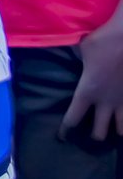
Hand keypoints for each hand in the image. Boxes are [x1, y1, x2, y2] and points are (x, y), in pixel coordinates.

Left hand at [66, 23, 122, 140]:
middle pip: (99, 133)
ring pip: (122, 130)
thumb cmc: (102, 42)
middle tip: (91, 134)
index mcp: (87, 92)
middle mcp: (106, 102)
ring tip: (112, 129)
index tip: (62, 136)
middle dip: (94, 136)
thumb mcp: (81, 48)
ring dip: (116, 131)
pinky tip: (122, 118)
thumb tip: (67, 49)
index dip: (66, 130)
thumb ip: (75, 56)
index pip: (73, 118)